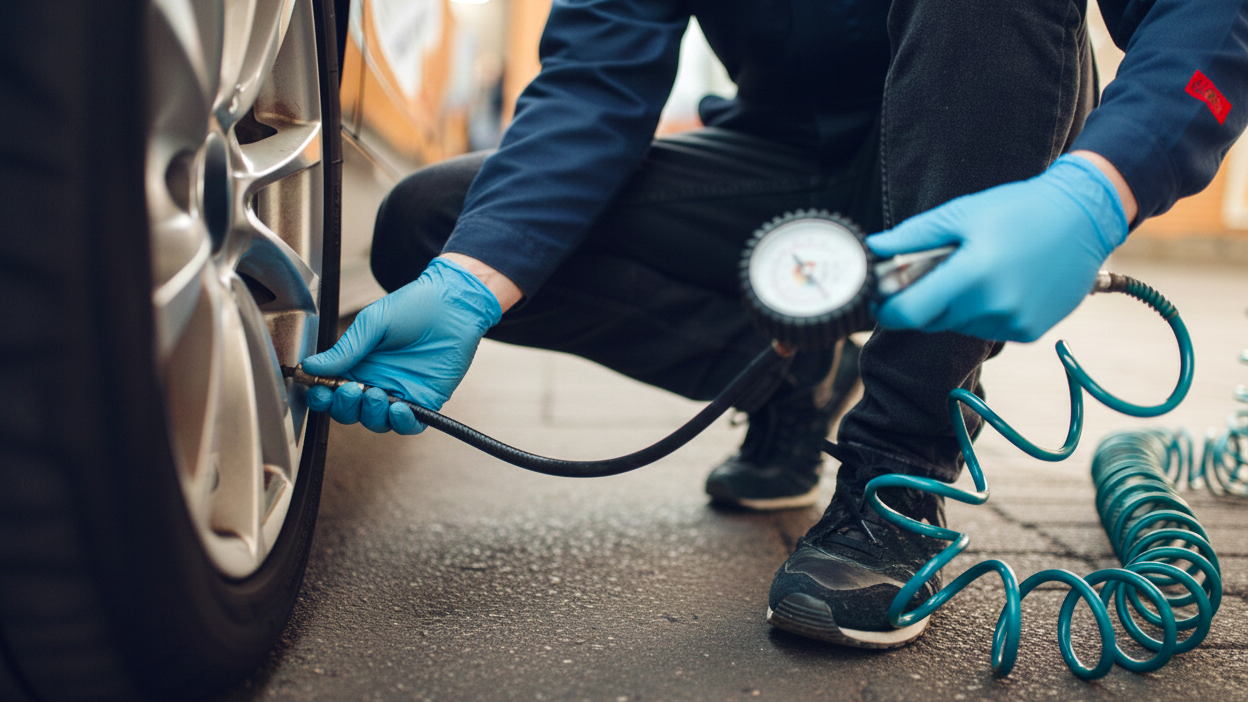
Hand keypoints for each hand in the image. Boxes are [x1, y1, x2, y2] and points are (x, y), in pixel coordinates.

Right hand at [302, 257, 502, 433]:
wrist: (452, 304)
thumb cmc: (413, 308)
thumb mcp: (372, 324)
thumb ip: (344, 349)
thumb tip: (310, 367)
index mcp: (358, 365)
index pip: (331, 390)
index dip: (321, 396)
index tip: (318, 390)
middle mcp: (375, 382)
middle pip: (350, 412)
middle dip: (345, 407)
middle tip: (351, 390)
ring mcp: (400, 393)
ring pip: (376, 422)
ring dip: (372, 414)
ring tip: (377, 394)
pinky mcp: (425, 401)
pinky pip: (409, 425)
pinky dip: (402, 423)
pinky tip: (400, 408)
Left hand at [867, 154, 1128, 341]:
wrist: (1084, 217)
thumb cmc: (1019, 209)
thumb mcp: (960, 214)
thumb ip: (913, 236)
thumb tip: (874, 248)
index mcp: (972, 276)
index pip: (910, 313)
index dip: (888, 309)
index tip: (880, 298)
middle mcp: (993, 307)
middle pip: (931, 320)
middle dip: (923, 299)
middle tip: (935, 269)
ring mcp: (1014, 323)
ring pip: (959, 324)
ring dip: (956, 304)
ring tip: (977, 268)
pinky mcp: (1030, 332)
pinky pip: (987, 326)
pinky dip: (983, 309)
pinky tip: (1001, 281)